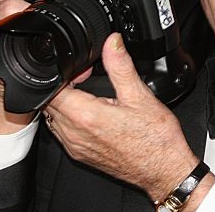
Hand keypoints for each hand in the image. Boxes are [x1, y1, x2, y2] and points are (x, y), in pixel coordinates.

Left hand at [44, 32, 207, 202]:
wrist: (164, 170)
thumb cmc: (156, 139)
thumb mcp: (140, 95)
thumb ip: (121, 65)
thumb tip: (112, 42)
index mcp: (87, 117)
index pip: (53, 91)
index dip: (63, 74)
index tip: (82, 70)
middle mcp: (75, 135)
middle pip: (50, 105)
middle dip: (63, 87)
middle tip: (87, 79)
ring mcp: (76, 147)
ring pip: (54, 119)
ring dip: (66, 104)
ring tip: (91, 95)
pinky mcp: (81, 155)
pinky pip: (63, 133)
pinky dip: (71, 119)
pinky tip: (94, 113)